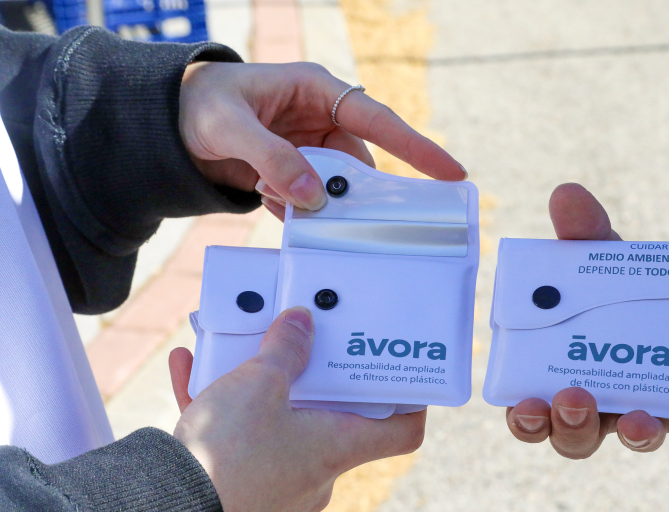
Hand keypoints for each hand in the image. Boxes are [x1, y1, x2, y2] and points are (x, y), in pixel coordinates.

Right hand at [167, 306, 424, 511]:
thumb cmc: (227, 454)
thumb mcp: (259, 382)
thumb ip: (285, 347)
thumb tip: (301, 323)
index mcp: (338, 448)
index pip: (401, 432)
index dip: (410, 402)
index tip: (402, 375)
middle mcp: (316, 475)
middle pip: (330, 420)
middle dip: (309, 380)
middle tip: (300, 346)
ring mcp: (278, 489)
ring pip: (278, 428)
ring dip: (256, 391)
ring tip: (228, 353)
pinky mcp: (239, 495)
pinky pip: (238, 444)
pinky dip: (220, 411)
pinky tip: (188, 373)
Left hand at [179, 61, 465, 216]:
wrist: (166, 123)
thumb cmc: (197, 106)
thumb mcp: (230, 128)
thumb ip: (272, 159)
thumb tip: (313, 198)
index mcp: (315, 89)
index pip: (378, 118)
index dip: (417, 146)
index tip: (451, 172)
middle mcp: (320, 118)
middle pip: (358, 164)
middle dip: (347, 192)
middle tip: (334, 214)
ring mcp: (309, 146)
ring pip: (335, 187)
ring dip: (315, 204)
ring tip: (275, 196)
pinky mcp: (295, 170)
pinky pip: (312, 199)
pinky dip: (296, 209)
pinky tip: (268, 200)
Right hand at [505, 183, 668, 457]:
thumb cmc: (625, 284)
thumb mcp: (603, 255)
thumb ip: (583, 231)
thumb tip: (566, 194)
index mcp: (562, 376)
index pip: (533, 413)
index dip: (525, 419)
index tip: (522, 406)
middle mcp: (602, 403)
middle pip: (576, 438)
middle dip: (570, 427)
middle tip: (571, 398)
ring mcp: (652, 406)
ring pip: (634, 435)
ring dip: (633, 433)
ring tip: (634, 420)